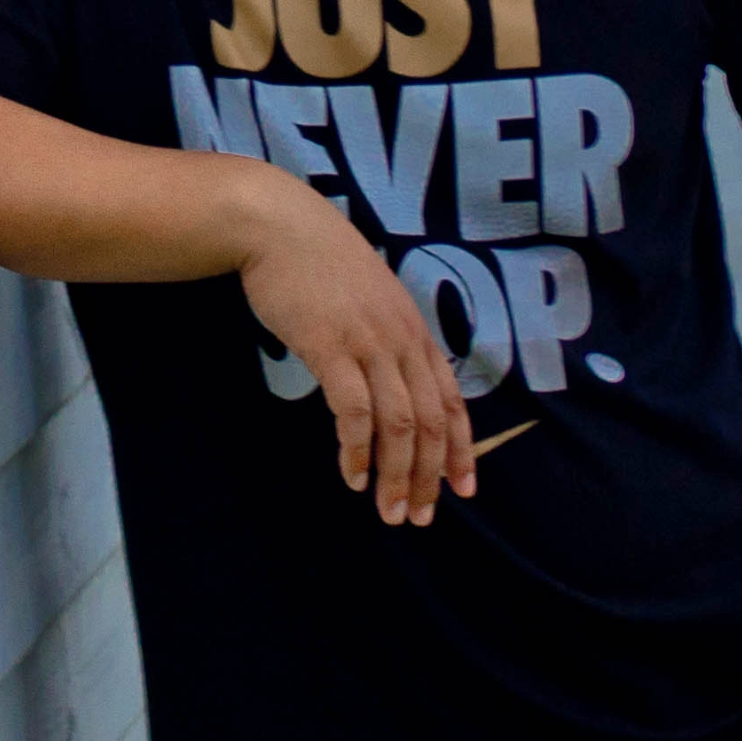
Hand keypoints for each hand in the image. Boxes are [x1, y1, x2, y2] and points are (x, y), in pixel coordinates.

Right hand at [236, 185, 476, 524]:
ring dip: (395, 474)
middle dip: (428, 476)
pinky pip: (353, 410)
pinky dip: (356, 449)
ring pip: (399, 423)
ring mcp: (369, 342)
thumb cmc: (317, 261)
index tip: (464, 490)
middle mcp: (402, 340)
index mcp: (414, 331)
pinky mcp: (330, 346)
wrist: (277, 223)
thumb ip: (386, 335)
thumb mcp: (369, 297)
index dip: (462, 449)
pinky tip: (350, 475)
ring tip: (388, 511)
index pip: (452, 400)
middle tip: (419, 517)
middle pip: (430, 421)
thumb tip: (391, 379)